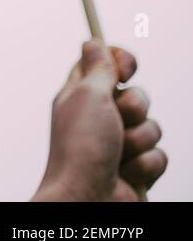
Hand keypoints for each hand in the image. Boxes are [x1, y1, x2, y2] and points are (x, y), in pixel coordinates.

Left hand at [32, 40, 166, 200]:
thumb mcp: (87, 96)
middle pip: (137, 95)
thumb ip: (98, 68)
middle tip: (115, 120)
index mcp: (80, 96)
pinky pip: (160, 155)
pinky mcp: (137, 168)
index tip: (128, 66)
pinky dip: (145, 164)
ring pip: (153, 126)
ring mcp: (119, 144)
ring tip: (117, 154)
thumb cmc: (81, 146)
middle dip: (134, 107)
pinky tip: (126, 174)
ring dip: (138, 140)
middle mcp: (99, 118)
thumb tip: (94, 41)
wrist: (88, 199)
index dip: (120, 61)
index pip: (104, 65)